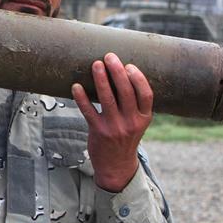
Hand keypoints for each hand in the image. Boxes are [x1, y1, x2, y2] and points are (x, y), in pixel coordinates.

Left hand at [72, 52, 152, 191]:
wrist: (116, 165)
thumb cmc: (125, 136)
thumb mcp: (137, 122)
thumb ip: (133, 103)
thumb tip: (121, 72)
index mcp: (144, 118)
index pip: (146, 95)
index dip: (138, 78)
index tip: (129, 65)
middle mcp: (131, 123)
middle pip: (126, 92)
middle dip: (117, 71)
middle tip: (109, 56)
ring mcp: (115, 128)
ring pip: (107, 99)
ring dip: (101, 79)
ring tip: (95, 64)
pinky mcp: (98, 132)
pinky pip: (89, 111)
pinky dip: (81, 98)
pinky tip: (75, 86)